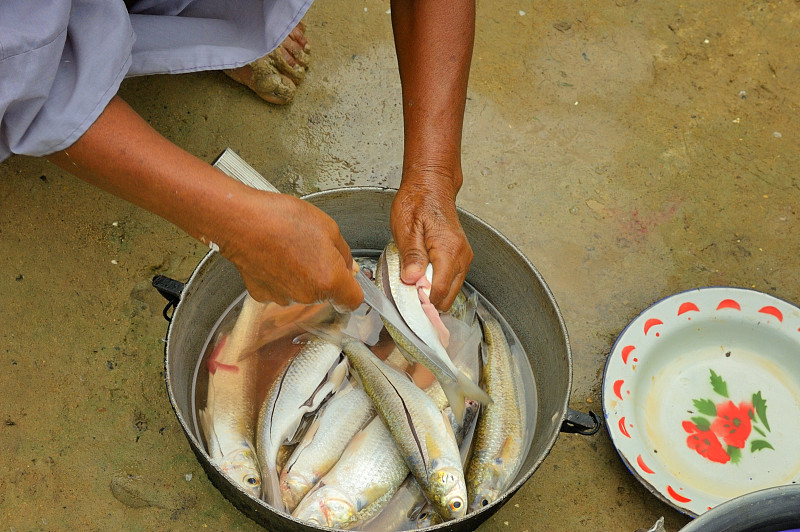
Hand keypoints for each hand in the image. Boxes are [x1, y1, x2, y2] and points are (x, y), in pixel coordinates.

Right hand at [221, 189, 362, 309]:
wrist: (241, 221)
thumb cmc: (282, 219)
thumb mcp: (328, 227)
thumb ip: (344, 253)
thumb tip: (348, 267)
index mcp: (330, 280)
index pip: (352, 302)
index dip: (353, 289)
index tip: (348, 279)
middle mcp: (307, 295)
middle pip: (326, 293)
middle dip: (324, 274)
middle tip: (313, 248)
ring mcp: (283, 297)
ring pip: (302, 291)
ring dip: (301, 274)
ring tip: (290, 247)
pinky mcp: (262, 294)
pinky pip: (280, 288)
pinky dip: (279, 276)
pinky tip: (274, 255)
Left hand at [390, 173, 472, 310]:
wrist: (431, 186)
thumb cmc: (418, 202)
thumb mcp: (407, 227)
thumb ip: (412, 255)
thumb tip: (413, 279)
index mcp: (448, 250)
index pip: (439, 290)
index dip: (424, 301)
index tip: (409, 303)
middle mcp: (461, 256)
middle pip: (449, 296)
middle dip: (429, 301)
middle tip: (409, 295)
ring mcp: (463, 257)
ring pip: (451, 290)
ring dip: (433, 292)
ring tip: (414, 284)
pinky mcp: (460, 257)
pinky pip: (451, 280)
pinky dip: (438, 284)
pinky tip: (423, 277)